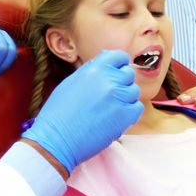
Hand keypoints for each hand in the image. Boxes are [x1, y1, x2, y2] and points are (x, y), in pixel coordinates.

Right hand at [22, 50, 142, 173]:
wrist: (57, 139)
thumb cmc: (59, 113)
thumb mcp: (71, 82)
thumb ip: (91, 70)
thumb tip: (105, 61)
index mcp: (95, 69)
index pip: (119, 56)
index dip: (120, 64)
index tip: (118, 71)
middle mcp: (109, 80)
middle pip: (128, 74)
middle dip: (121, 83)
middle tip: (109, 97)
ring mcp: (119, 97)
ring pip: (134, 91)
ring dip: (125, 99)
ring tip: (109, 109)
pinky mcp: (125, 116)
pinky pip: (137, 108)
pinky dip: (130, 112)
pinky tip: (116, 118)